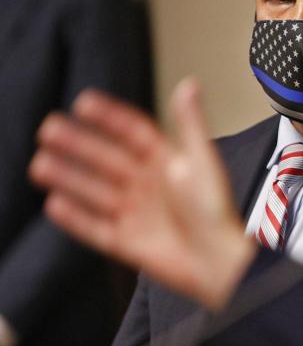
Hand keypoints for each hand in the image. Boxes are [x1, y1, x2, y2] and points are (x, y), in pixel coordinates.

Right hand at [29, 78, 255, 309]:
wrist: (218, 261)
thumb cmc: (216, 209)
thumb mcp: (202, 161)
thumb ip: (191, 123)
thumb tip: (189, 83)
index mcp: (168, 161)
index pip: (133, 132)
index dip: (110, 118)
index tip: (83, 102)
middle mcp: (148, 184)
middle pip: (106, 159)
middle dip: (78, 144)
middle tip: (49, 127)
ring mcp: (136, 212)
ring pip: (94, 191)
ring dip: (68, 177)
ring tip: (40, 163)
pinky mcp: (127, 242)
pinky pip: (94, 228)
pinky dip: (75, 218)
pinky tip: (54, 204)